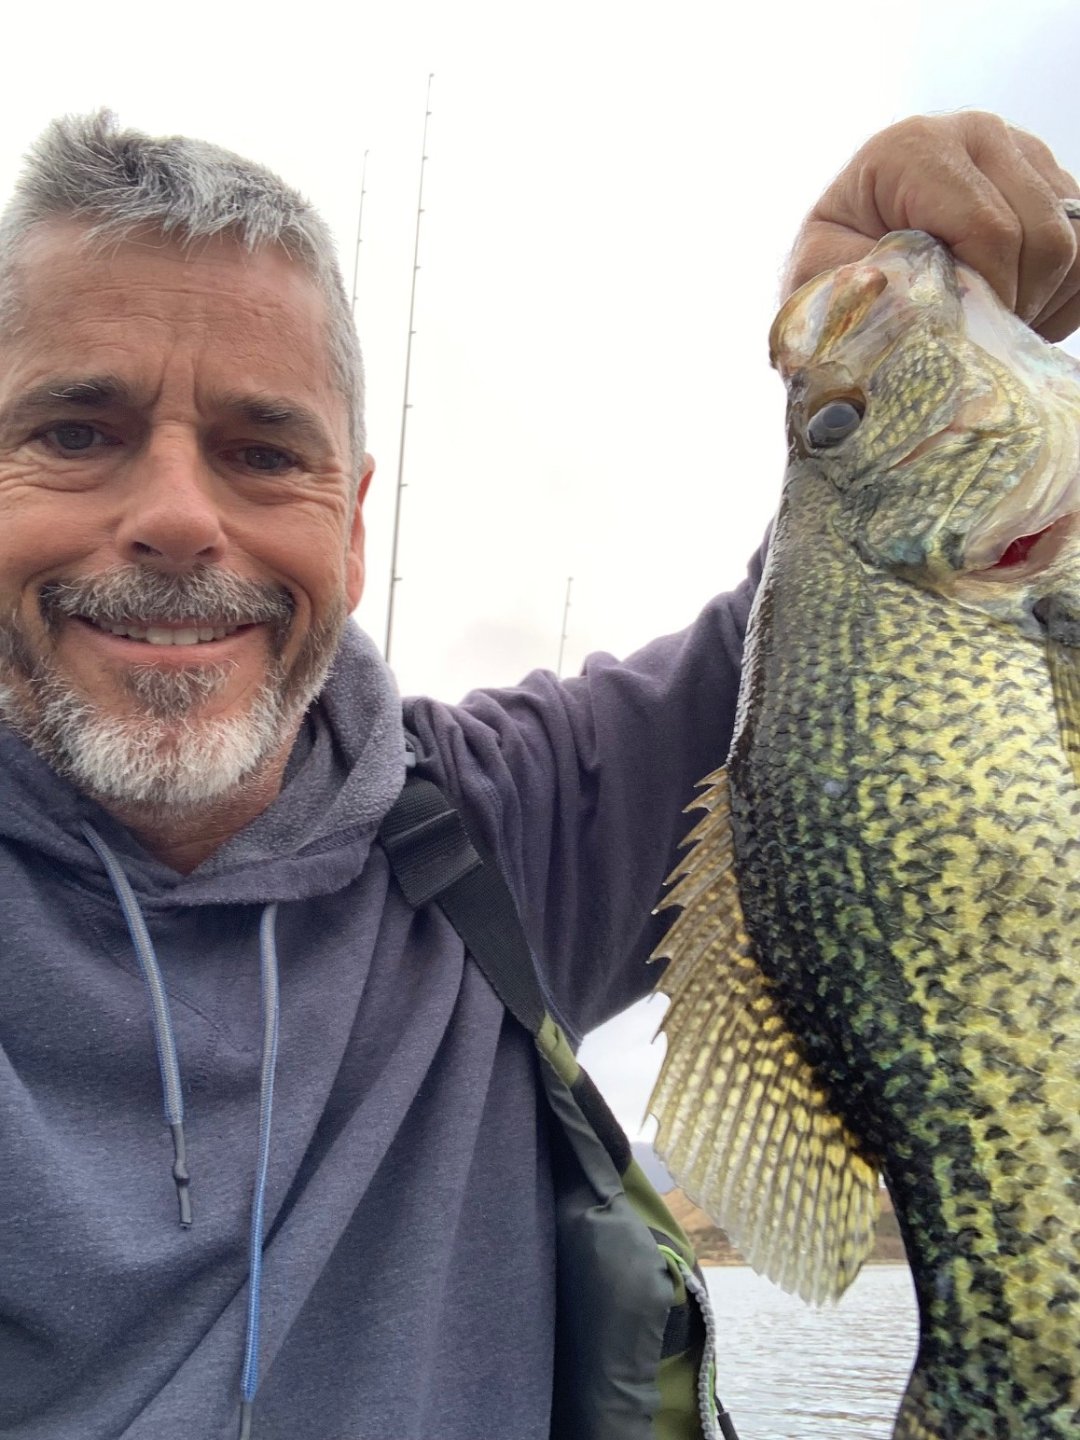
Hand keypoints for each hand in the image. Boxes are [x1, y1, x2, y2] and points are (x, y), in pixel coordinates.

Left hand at [783, 112, 1079, 341]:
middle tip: (980, 339)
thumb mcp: (820, 275)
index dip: (988, 297)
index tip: (964, 335)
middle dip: (1018, 304)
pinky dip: (1063, 296)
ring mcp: (1023, 152)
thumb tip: (910, 299)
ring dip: (1042, 302)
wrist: (850, 247)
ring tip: (994, 326)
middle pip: (1043, 237)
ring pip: (1075, 242)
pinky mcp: (1052, 180)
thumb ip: (859, 286)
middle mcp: (978, 134)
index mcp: (915, 148)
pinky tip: (1018, 313)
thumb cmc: (833, 265)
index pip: (990, 230)